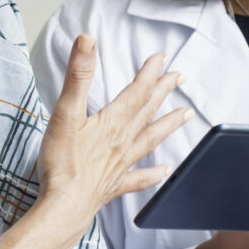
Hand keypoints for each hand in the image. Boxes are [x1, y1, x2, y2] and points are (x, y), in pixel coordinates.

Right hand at [36, 34, 192, 240]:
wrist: (64, 206)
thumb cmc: (63, 162)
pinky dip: (152, 174)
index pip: (136, 91)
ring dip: (168, 125)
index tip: (162, 58)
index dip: (150, 72)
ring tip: (186, 115)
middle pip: (147, 110)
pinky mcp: (113, 185)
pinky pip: (138, 178)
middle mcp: (123, 141)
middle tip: (180, 77)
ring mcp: (121, 164)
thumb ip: (78, 75)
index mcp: (113, 122)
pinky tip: (164, 172)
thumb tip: (87, 41)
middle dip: (163, 91)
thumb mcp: (66, 112)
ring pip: (151, 139)